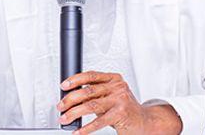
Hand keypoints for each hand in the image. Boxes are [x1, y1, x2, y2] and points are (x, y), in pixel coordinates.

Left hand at [57, 71, 181, 134]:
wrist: (144, 122)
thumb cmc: (124, 110)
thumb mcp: (111, 97)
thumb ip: (95, 94)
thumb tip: (72, 98)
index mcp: (114, 79)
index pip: (91, 75)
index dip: (75, 80)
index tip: (64, 85)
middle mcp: (117, 87)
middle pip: (88, 91)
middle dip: (70, 99)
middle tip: (61, 106)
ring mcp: (120, 100)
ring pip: (91, 105)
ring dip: (74, 113)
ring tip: (65, 119)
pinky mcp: (121, 113)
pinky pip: (99, 121)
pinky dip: (86, 128)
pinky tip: (79, 131)